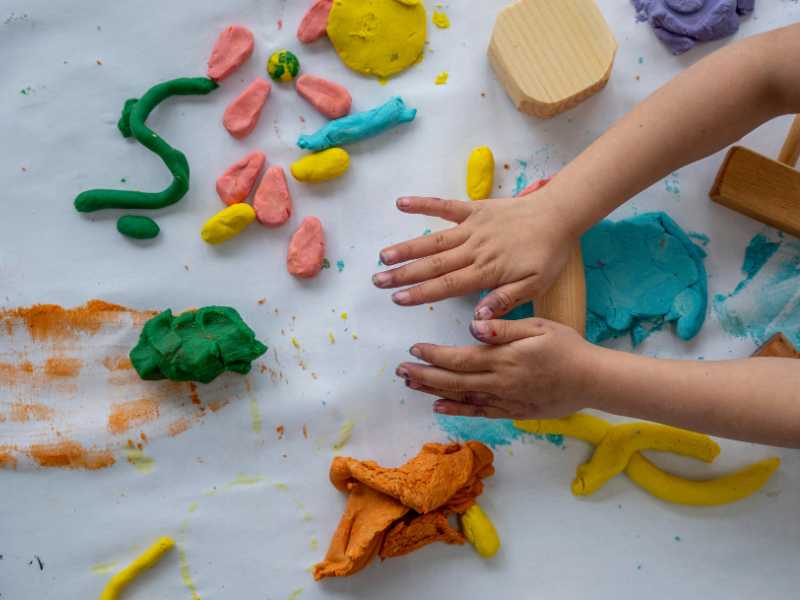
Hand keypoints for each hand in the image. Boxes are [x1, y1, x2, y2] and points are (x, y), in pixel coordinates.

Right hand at [373, 189, 576, 318]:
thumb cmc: (548, 254)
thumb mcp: (535, 285)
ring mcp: (472, 227)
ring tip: (383, 256)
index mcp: (486, 271)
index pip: (446, 285)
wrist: (558, 215)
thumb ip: (504, 300)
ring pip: (433, 240)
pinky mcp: (474, 209)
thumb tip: (477, 317)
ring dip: (407, 247)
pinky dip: (423, 204)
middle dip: (403, 274)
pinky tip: (401, 204)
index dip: (420, 292)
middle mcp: (473, 249)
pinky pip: (445, 206)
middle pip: (433, 264)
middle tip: (378, 281)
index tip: (397, 299)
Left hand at [396, 318, 595, 418]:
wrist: (592, 381)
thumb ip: (504, 328)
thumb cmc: (567, 348)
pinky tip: (440, 407)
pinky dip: (458, 410)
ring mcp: (505, 399)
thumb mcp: (539, 327)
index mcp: (503, 358)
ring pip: (461, 397)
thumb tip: (474, 325)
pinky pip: (479, 412)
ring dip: (433, 392)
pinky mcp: (513, 411)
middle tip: (400, 371)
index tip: (414, 349)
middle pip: (453, 380)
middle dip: (424, 375)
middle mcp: (499, 381)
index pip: (459, 358)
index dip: (434, 355)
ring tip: (411, 386)